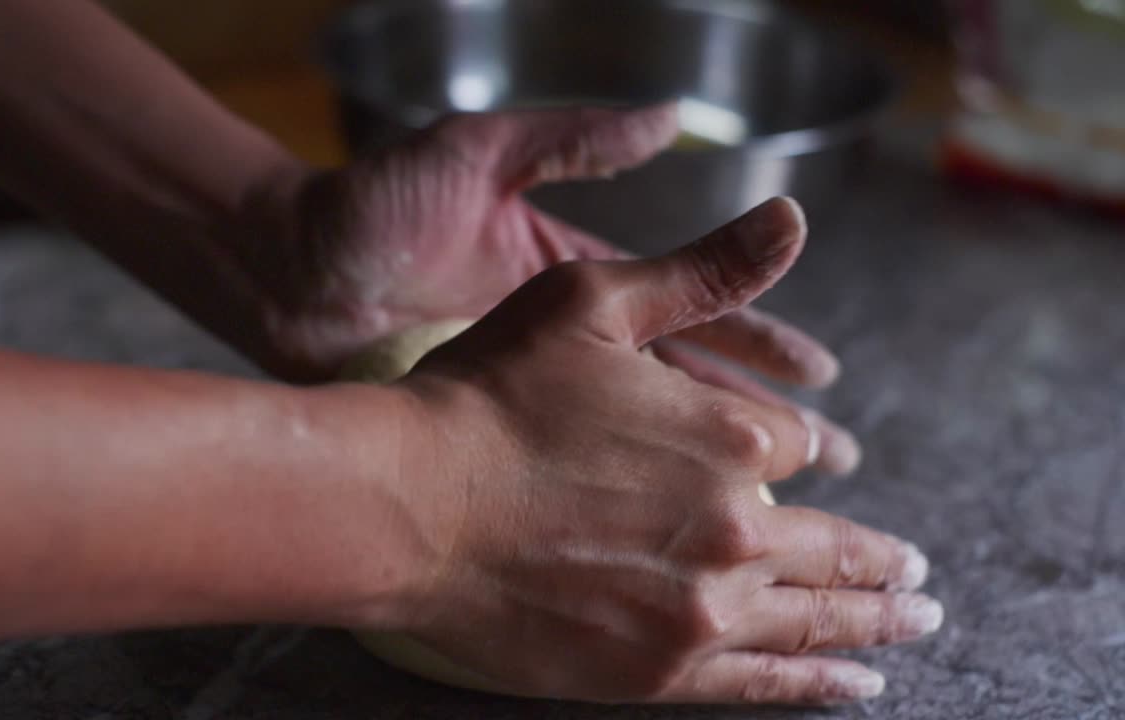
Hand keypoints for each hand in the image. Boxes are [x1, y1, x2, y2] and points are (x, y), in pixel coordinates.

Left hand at [242, 107, 859, 472]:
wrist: (280, 270)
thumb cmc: (370, 205)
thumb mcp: (477, 154)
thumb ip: (571, 140)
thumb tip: (673, 118)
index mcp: (573, 272)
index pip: (688, 310)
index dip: (755, 337)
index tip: (821, 375)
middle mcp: (564, 341)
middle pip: (680, 386)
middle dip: (754, 423)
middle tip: (829, 461)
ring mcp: (527, 393)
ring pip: (638, 441)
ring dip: (705, 474)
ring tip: (771, 513)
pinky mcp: (486, 430)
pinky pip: (568, 471)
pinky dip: (621, 499)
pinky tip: (666, 531)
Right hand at [386, 199, 939, 704]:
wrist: (409, 505)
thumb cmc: (490, 396)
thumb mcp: (592, 299)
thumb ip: (701, 268)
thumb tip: (790, 217)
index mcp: (728, 435)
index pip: (794, 445)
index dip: (804, 447)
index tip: (821, 459)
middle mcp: (734, 527)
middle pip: (833, 547)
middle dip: (883, 560)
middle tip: (919, 577)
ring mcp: (698, 608)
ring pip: (814, 619)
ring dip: (873, 622)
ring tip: (912, 625)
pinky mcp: (656, 670)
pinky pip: (764, 683)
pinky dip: (820, 682)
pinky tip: (858, 684)